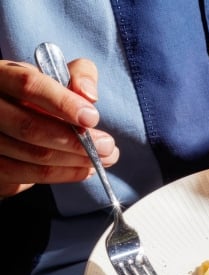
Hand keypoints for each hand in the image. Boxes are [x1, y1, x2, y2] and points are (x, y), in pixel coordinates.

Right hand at [0, 58, 118, 197]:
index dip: (63, 103)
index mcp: (1, 75)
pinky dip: (65, 174)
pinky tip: (85, 169)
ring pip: (35, 155)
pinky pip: (30, 175)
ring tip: (103, 159)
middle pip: (30, 128)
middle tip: (108, 147)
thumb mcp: (56, 76)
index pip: (28, 85)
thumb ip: (77, 76)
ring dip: (77, 161)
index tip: (92, 118)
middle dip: (76, 141)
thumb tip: (89, 94)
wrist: (9, 121)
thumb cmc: (38, 96)